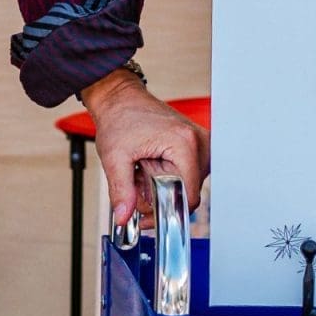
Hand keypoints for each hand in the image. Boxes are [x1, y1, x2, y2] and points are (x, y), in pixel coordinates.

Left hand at [80, 67, 207, 233]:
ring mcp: (201, 143)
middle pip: (189, 192)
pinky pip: (188, 174)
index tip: (148, 217)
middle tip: (139, 180)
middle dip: (161, 195)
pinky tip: (153, 165)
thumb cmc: (119, 118)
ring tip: (145, 168)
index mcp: (185, 144)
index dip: (167, 211)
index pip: (189, 196)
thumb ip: (121, 190)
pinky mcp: (196, 144)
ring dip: (164, 186)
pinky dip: (169, 176)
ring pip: (188, 185)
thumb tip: (123, 216)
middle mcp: (200, 142)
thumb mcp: (115, 157)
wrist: (119, 98)